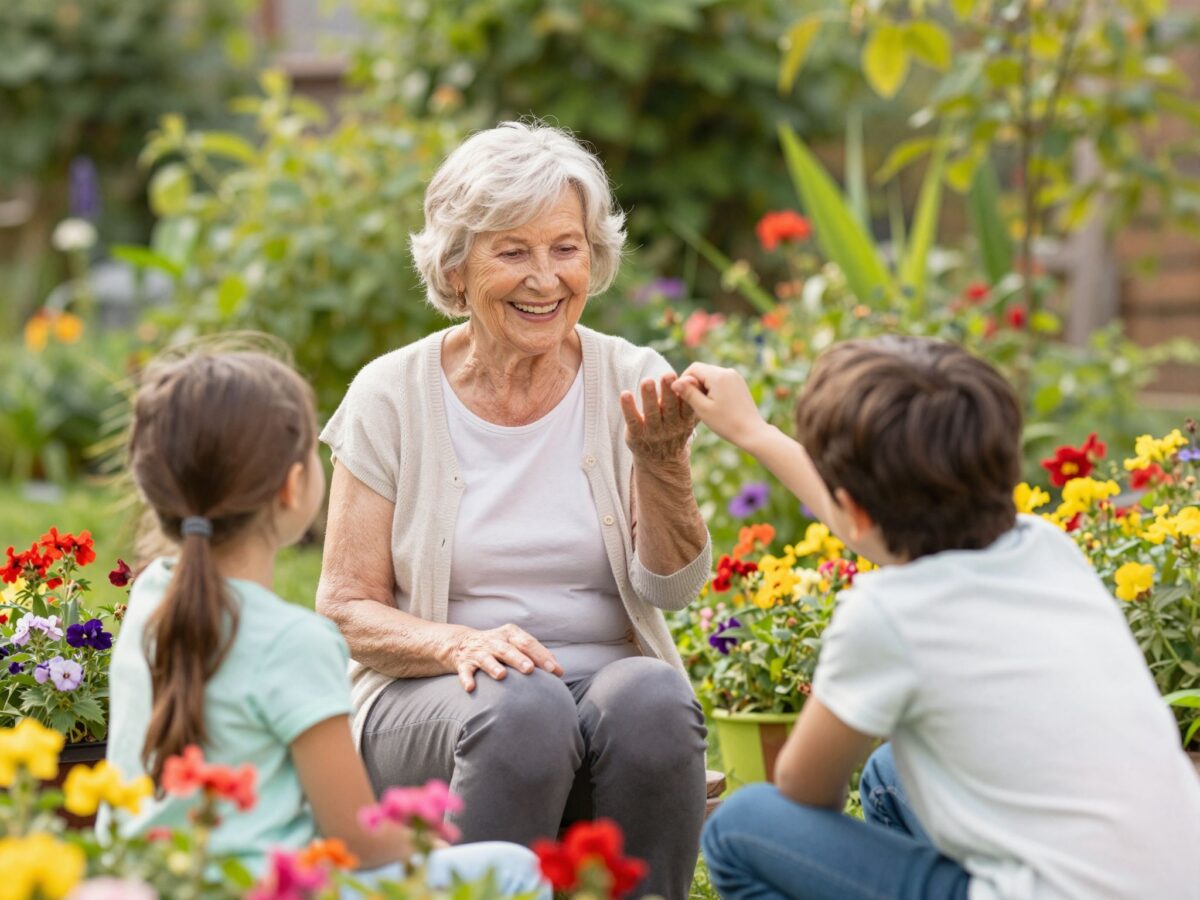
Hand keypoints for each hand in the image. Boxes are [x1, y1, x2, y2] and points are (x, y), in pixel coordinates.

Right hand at [443, 624, 562, 691]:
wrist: (461, 643)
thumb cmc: (498, 646)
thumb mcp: (515, 644)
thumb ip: (535, 654)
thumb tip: (558, 670)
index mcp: (510, 634)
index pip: (528, 643)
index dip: (542, 656)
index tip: (554, 671)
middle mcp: (494, 641)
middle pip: (508, 649)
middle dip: (519, 659)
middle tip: (530, 669)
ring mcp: (478, 652)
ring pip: (486, 658)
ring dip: (493, 666)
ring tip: (502, 675)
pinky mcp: (463, 663)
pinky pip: (465, 671)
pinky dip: (467, 679)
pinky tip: (471, 688)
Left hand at [620, 373, 696, 462]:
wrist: (661, 462)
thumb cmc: (673, 431)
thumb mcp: (686, 420)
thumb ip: (688, 401)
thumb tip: (693, 377)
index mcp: (685, 421)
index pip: (687, 406)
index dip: (687, 393)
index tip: (686, 378)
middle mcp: (671, 428)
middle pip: (670, 408)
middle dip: (668, 391)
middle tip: (668, 375)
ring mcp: (653, 432)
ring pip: (652, 413)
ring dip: (649, 397)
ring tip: (647, 381)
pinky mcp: (636, 435)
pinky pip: (632, 421)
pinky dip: (628, 408)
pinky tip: (625, 394)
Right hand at [672, 363, 769, 450]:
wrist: (752, 432)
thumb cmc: (726, 422)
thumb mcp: (702, 408)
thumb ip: (688, 393)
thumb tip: (674, 382)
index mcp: (718, 375)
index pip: (693, 368)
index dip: (684, 380)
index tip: (683, 397)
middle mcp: (728, 371)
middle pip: (703, 371)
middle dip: (695, 384)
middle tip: (695, 404)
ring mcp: (736, 377)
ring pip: (712, 376)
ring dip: (704, 387)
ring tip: (706, 406)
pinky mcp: (740, 383)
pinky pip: (721, 381)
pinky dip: (714, 389)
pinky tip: (716, 405)